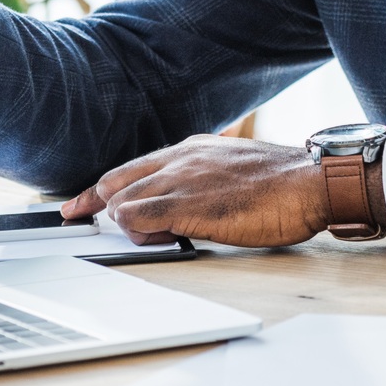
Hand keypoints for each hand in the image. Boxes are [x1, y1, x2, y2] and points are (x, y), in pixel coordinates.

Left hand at [62, 135, 369, 247]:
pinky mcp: (191, 205)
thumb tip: (179, 207)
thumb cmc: (281, 182)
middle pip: (118, 179)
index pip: (133, 166)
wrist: (311, 182)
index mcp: (192, 149)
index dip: (102, 187)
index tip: (81, 201)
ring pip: (124, 199)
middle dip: (94, 202)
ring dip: (123, 221)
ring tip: (142, 236)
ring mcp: (184, 180)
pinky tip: (148, 236)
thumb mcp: (232, 170)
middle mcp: (182, 159)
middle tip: (74, 218)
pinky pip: (141, 216)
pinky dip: (135, 229)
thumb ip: (200, 182)